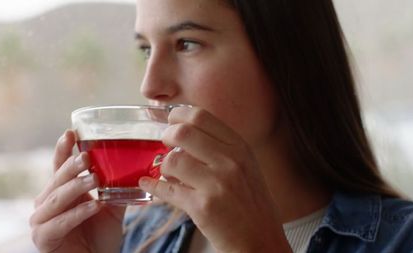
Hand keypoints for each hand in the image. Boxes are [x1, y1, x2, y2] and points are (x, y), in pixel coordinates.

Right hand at [30, 130, 125, 252]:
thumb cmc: (99, 237)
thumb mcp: (110, 209)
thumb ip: (116, 190)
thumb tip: (135, 168)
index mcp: (61, 191)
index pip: (59, 166)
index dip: (63, 149)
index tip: (72, 132)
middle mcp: (47, 202)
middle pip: (58, 179)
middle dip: (72, 166)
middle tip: (87, 156)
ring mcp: (41, 220)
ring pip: (58, 198)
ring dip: (76, 187)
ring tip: (95, 178)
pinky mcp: (43, 238)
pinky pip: (60, 222)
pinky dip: (78, 213)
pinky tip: (95, 206)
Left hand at [139, 107, 290, 252]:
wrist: (262, 240)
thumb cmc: (251, 204)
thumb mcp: (246, 167)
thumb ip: (221, 148)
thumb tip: (184, 132)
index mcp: (240, 148)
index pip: (201, 116)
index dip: (178, 115)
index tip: (171, 121)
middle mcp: (230, 161)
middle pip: (183, 132)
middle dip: (165, 136)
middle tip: (163, 144)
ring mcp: (217, 184)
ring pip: (173, 160)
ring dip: (164, 166)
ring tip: (168, 172)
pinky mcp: (203, 207)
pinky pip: (168, 190)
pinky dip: (154, 186)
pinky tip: (150, 184)